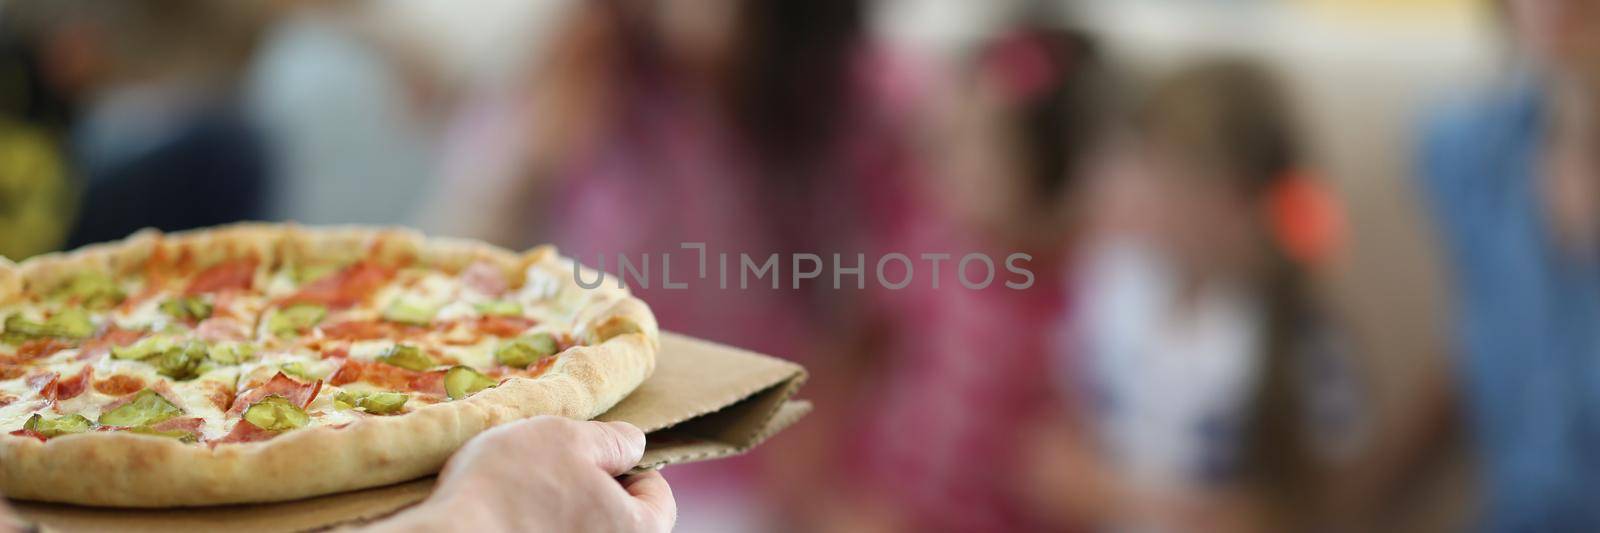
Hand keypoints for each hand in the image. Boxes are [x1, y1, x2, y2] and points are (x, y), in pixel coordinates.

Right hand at [374, 416, 675, 531]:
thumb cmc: (511, 487)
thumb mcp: (568, 438)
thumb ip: (612, 440)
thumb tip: (633, 445)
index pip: (658, 497)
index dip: (631, 467)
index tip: (596, 453)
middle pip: (618, 520)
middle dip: (592, 490)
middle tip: (554, 467)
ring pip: (579, 532)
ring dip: (559, 511)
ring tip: (524, 490)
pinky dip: (531, 529)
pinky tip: (505, 516)